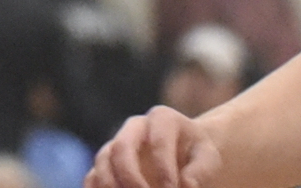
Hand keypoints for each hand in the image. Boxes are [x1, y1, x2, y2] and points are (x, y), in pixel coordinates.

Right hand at [95, 106, 220, 187]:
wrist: (183, 156)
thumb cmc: (196, 156)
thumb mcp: (207, 158)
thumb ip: (201, 170)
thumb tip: (186, 185)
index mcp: (162, 119)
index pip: (158, 141)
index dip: (164, 168)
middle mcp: (134, 127)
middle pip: (121, 148)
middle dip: (131, 178)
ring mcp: (116, 145)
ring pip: (102, 162)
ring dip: (111, 186)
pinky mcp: (106, 165)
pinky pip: (92, 178)